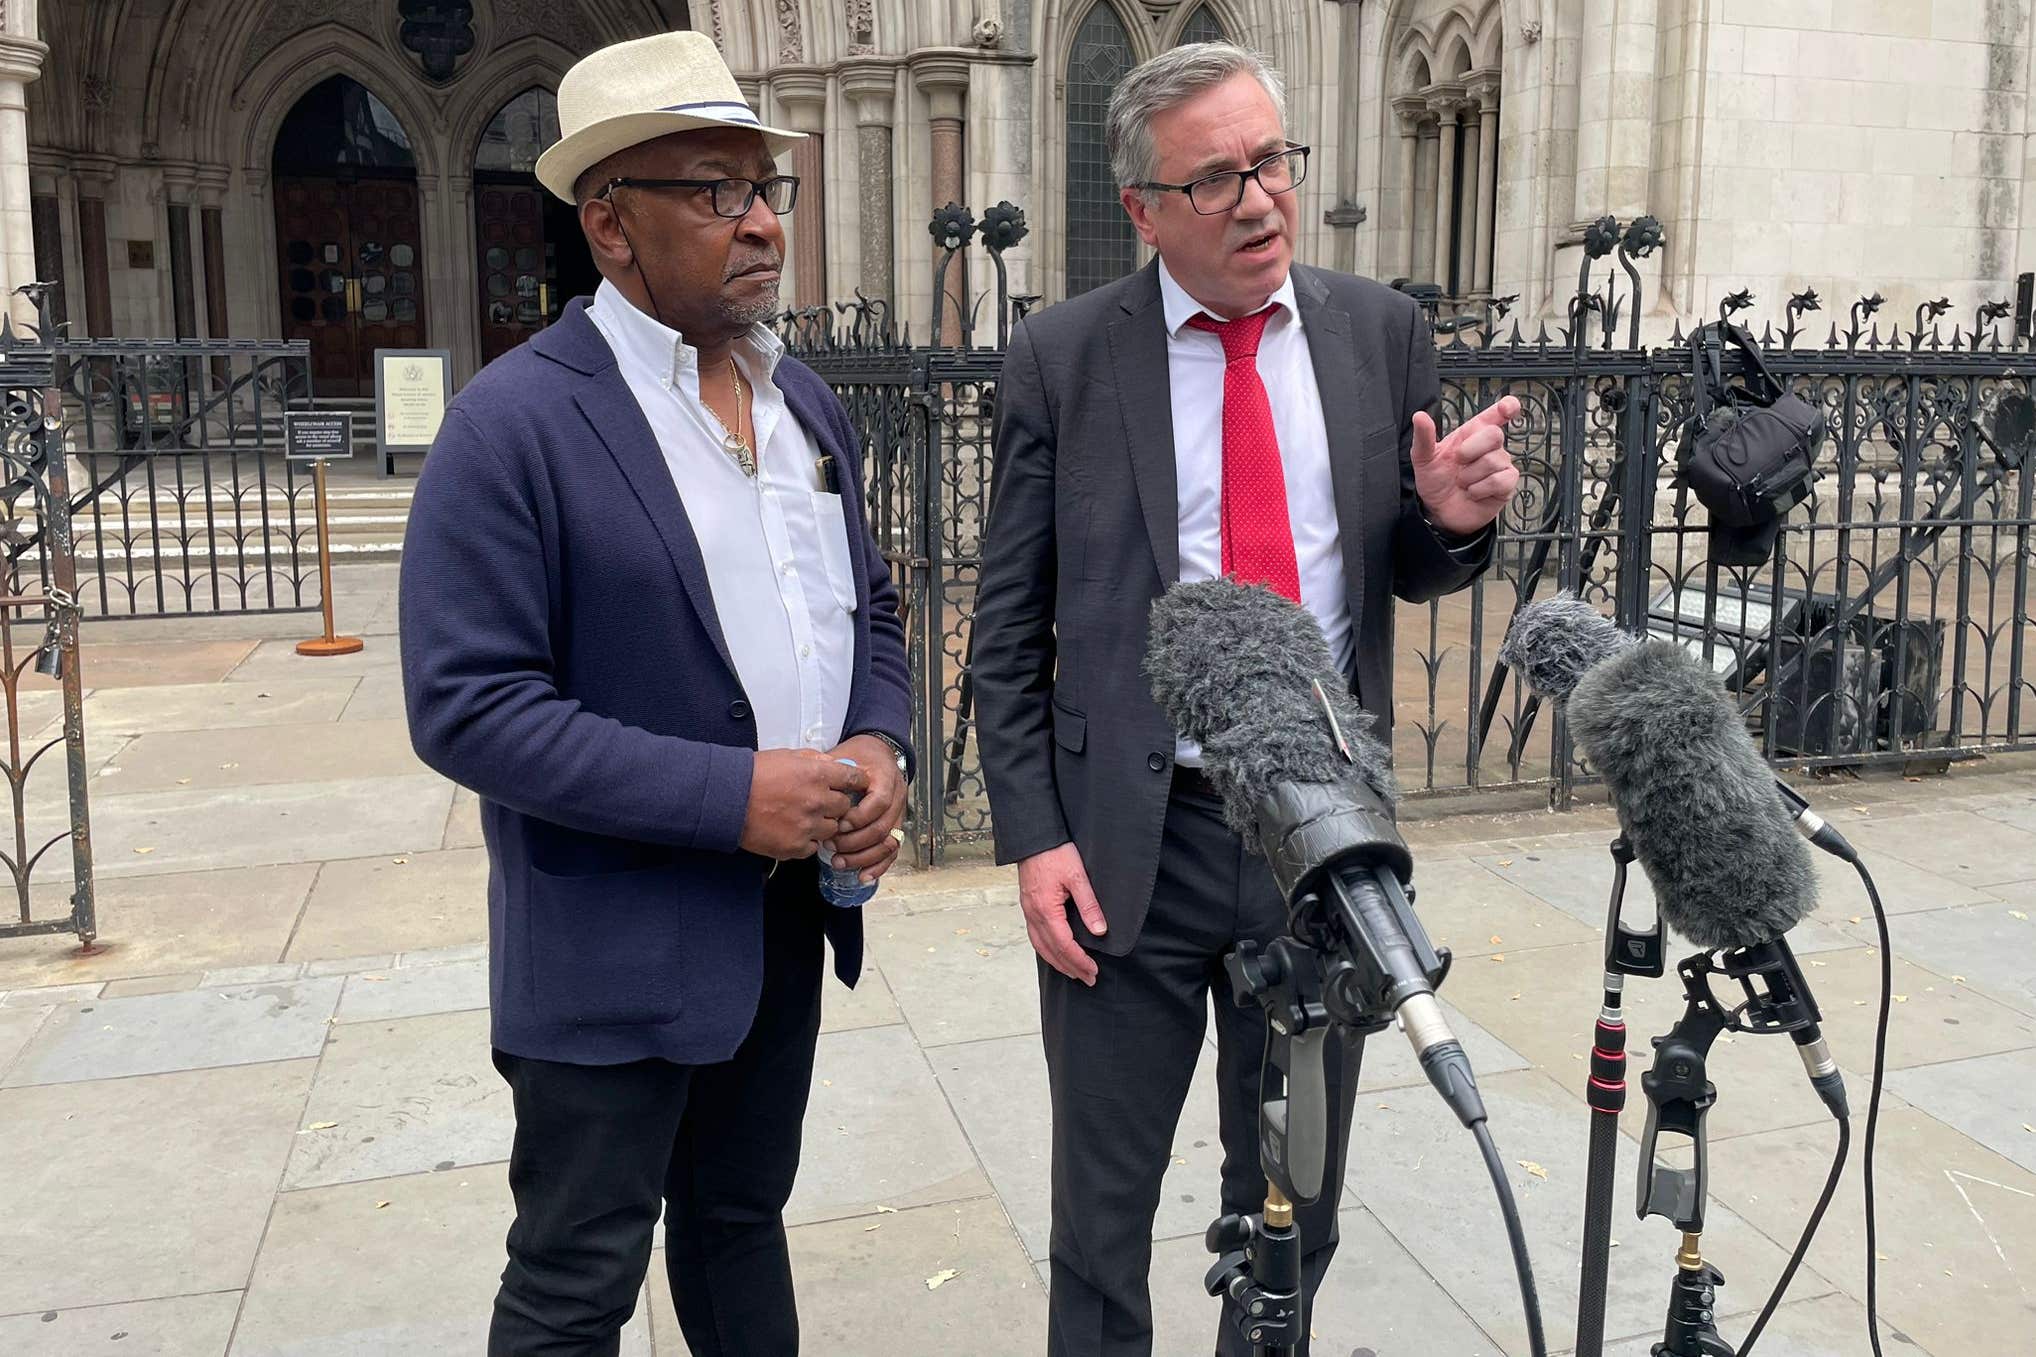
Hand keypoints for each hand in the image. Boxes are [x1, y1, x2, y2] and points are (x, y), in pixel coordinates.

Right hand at [740, 748, 866, 860]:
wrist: (726, 799)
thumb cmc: (753, 774)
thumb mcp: (787, 756)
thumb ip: (814, 760)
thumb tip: (834, 764)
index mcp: (817, 774)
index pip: (854, 778)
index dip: (855, 782)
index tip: (854, 785)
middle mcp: (816, 801)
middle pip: (844, 807)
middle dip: (835, 805)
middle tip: (819, 803)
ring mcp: (807, 826)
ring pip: (832, 830)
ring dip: (822, 825)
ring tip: (802, 818)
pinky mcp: (795, 847)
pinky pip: (813, 847)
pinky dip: (806, 841)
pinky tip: (791, 831)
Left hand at [821, 734, 907, 884]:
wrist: (878, 753)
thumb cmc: (858, 756)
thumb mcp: (845, 755)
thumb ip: (832, 770)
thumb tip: (810, 783)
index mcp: (886, 778)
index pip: (879, 802)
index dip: (858, 817)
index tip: (837, 823)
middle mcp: (897, 797)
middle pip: (882, 827)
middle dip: (854, 841)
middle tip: (831, 845)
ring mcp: (899, 815)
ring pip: (888, 844)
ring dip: (863, 857)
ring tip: (839, 862)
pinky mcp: (895, 828)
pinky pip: (892, 852)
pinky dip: (878, 866)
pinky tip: (862, 876)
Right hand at [1016, 842, 1107, 985]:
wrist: (1033, 837)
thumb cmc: (1055, 853)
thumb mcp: (1077, 876)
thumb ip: (1089, 905)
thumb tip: (1099, 931)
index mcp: (1045, 910)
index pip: (1064, 945)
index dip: (1079, 961)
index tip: (1093, 971)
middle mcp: (1033, 914)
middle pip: (1051, 951)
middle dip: (1071, 968)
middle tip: (1088, 979)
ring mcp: (1028, 911)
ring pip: (1040, 946)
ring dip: (1057, 962)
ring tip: (1073, 972)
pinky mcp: (1028, 906)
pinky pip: (1035, 936)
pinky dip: (1046, 950)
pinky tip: (1055, 952)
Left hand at [1410, 393, 1522, 537]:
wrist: (1438, 511)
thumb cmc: (1435, 480)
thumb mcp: (1423, 458)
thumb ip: (1423, 437)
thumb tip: (1419, 415)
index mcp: (1472, 434)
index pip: (1497, 414)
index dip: (1507, 407)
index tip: (1507, 409)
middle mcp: (1490, 447)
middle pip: (1494, 435)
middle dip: (1470, 450)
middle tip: (1458, 462)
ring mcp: (1501, 465)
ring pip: (1493, 461)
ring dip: (1469, 476)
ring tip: (1462, 483)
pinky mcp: (1506, 485)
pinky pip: (1500, 480)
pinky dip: (1480, 489)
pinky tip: (1473, 493)